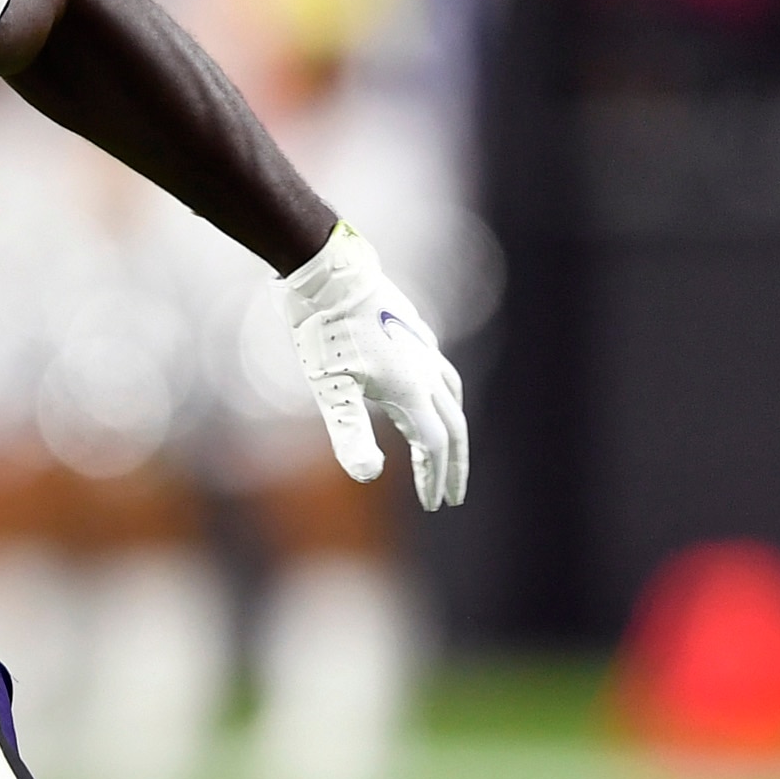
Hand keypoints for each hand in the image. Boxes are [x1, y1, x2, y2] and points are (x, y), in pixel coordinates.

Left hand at [283, 222, 467, 510]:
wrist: (328, 274)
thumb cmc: (325, 333)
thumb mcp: (330, 388)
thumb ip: (350, 433)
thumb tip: (368, 476)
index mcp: (412, 390)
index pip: (434, 445)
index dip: (434, 477)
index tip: (431, 504)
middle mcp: (426, 370)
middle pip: (453, 425)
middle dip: (454, 464)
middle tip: (452, 495)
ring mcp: (422, 347)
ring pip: (452, 394)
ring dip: (454, 427)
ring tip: (449, 448)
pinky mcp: (411, 329)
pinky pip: (439, 367)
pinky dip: (442, 391)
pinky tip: (430, 389)